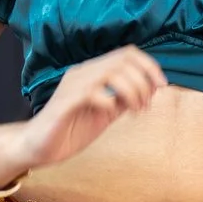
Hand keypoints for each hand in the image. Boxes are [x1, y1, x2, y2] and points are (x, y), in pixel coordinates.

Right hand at [11, 47, 166, 171]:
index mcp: (94, 72)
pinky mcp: (64, 103)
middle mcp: (83, 73)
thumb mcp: (107, 113)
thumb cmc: (72, 130)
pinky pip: (91, 92)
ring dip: (131, 91)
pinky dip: (109, 101)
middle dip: (143, 81)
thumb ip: (126, 99)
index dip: (149, 65)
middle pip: (122, 59)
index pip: (127, 53)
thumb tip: (152, 88)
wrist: (40, 148)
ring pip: (110, 72)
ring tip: (135, 111)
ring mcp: (72, 86)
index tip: (162, 85)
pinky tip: (111, 112)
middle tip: (146, 105)